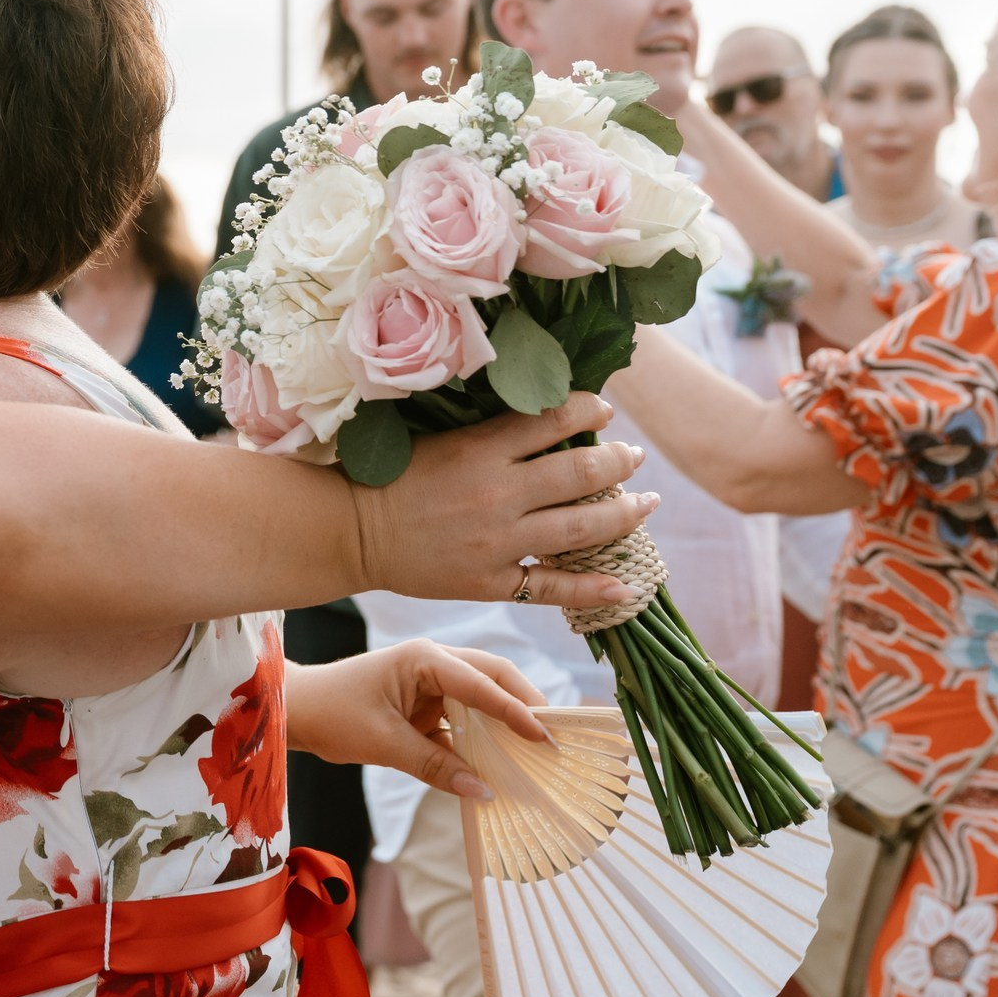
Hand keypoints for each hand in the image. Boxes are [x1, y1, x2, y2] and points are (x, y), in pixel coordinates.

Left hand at [285, 640, 549, 799]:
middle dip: (526, 705)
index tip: (546, 738)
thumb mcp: (384, 744)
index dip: (517, 711)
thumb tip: (484, 791)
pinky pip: (466, 719)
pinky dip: (484, 740)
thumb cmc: (332, 714)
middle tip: (556, 740)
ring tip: (540, 753)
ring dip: (509, 723)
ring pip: (484, 698)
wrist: (298, 711)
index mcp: (424, 659)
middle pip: (495, 677)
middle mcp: (434, 663)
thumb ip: (435, 767)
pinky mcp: (428, 705)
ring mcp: (432, 682)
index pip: (482, 683)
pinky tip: (503, 765)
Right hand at [354, 392, 656, 610]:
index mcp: (479, 450)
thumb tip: (548, 418)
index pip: (553, 419)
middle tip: (635, 457)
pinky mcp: (490, 582)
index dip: (589, 409)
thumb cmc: (390, 477)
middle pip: (581, 473)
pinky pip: (552, 587)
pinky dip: (594, 588)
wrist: (351, 531)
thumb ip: (491, 432)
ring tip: (646, 504)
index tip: (604, 409)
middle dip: (619, 461)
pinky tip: (625, 585)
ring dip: (625, 514)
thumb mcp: (440, 439)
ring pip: (581, 528)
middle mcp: (497, 495)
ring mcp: (498, 543)